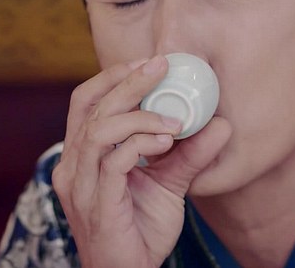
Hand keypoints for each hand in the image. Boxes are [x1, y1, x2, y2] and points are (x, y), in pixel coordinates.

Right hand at [52, 56, 231, 267]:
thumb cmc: (139, 231)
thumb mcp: (168, 185)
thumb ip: (188, 155)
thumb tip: (221, 124)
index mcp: (81, 156)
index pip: (85, 102)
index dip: (112, 77)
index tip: (148, 63)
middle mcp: (72, 166)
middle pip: (90, 107)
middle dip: (127, 81)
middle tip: (160, 66)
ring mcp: (80, 186)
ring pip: (98, 130)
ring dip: (138, 115)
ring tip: (172, 119)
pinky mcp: (97, 205)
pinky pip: (113, 162)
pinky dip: (140, 144)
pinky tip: (165, 141)